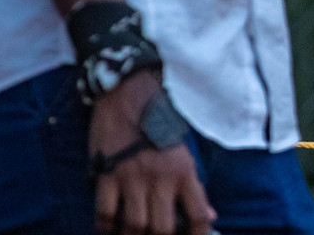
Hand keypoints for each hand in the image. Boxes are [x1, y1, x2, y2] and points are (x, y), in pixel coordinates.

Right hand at [91, 70, 214, 234]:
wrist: (128, 92)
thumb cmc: (159, 120)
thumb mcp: (183, 150)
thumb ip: (193, 186)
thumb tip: (209, 216)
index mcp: (184, 170)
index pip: (197, 215)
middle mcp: (160, 178)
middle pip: (162, 229)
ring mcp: (131, 178)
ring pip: (133, 226)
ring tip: (134, 233)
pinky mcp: (106, 174)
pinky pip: (104, 214)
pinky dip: (105, 226)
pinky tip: (109, 227)